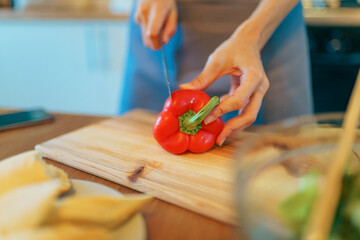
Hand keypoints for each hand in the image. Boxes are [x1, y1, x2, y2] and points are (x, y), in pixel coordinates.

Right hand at [135, 0, 177, 49]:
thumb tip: (164, 42)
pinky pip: (143, 30)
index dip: (156, 43)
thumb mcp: (174, 13)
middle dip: (154, 43)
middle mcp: (145, 12)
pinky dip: (148, 30)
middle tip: (162, 40)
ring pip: (144, 36)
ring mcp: (139, 14)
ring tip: (159, 26)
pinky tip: (152, 20)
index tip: (161, 46)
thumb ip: (170, 29)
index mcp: (157, 10)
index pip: (152, 33)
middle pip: (147, 37)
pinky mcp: (136, 16)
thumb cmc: (167, 2)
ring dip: (152, 37)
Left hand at [180, 25, 269, 145]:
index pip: (238, 100)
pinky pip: (245, 110)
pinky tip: (219, 118)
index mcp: (253, 76)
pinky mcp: (254, 95)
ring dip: (235, 126)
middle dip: (234, 128)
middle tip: (219, 140)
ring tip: (220, 136)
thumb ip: (203, 77)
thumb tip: (184, 89)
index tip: (206, 119)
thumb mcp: (217, 60)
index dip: (222, 111)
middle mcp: (260, 87)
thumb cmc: (233, 48)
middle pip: (250, 114)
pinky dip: (233, 117)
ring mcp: (259, 92)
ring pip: (249, 115)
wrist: (248, 42)